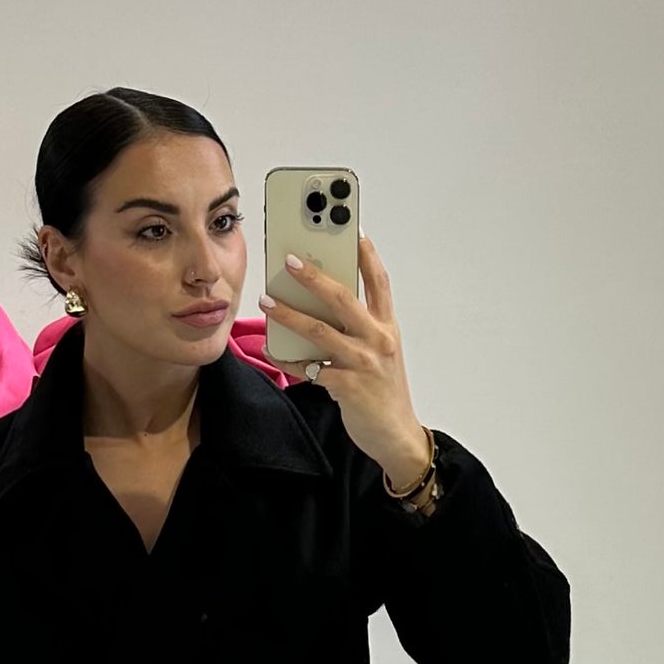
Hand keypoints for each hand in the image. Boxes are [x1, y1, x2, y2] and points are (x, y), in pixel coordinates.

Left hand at [258, 232, 431, 493]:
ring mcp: (363, 363)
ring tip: (267, 301)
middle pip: (343, 299)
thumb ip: (359, 326)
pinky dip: (287, 359)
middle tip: (288, 260)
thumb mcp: (380, 351)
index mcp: (387, 326)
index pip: (379, 281)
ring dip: (290, 314)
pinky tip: (272, 350)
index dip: (365, 253)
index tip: (350, 229)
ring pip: (320, 331)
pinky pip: (309, 368)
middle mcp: (378, 340)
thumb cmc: (383, 389)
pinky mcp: (347, 387)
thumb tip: (321, 301)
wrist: (396, 435)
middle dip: (314, 277)